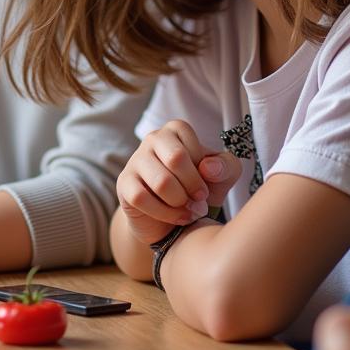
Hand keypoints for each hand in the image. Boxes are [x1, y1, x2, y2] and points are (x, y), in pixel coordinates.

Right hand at [116, 119, 240, 244]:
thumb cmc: (198, 190)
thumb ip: (226, 166)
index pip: (192, 145)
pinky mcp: (124, 183)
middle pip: (176, 158)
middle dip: (193, 186)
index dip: (205, 171)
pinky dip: (165, 213)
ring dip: (181, 203)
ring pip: (161, 181)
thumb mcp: (222, 178)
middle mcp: (153, 138)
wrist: (172, 219)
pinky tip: (176, 217)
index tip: (207, 184)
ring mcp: (135, 160)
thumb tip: (208, 168)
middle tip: (200, 200)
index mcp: (176, 130)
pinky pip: (142, 198)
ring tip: (189, 211)